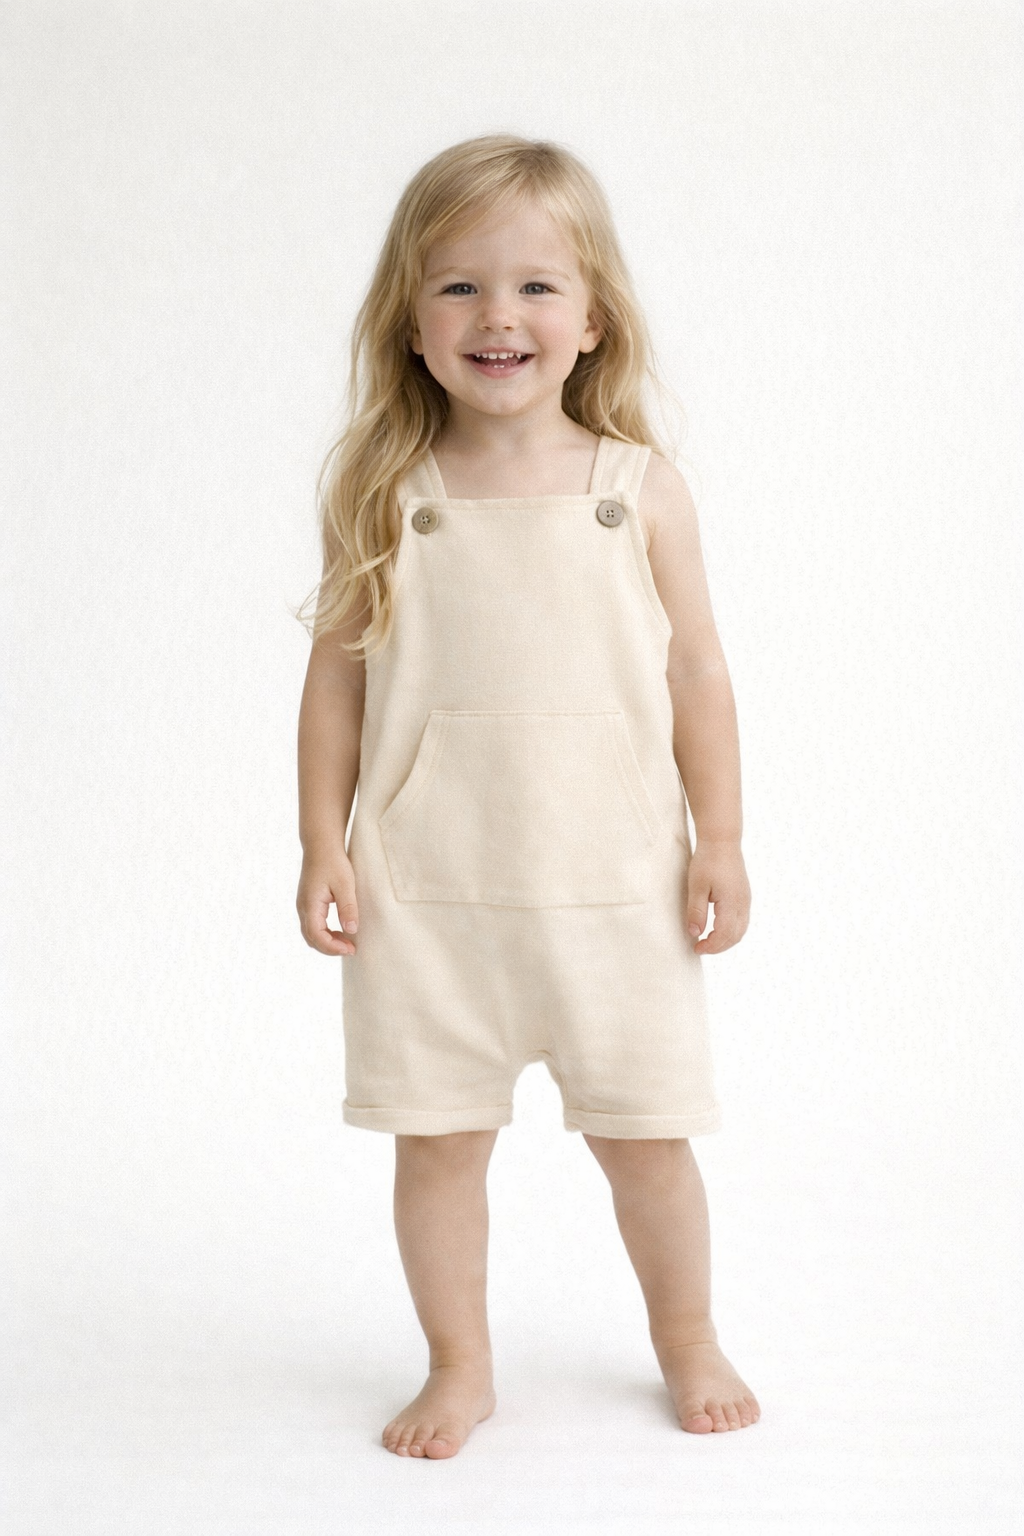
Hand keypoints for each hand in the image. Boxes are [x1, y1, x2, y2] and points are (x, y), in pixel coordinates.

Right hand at [296, 848, 359, 956]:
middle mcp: (303, 908)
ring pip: (310, 934)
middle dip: (330, 948)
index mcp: (310, 904)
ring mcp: (304, 906)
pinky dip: (325, 934)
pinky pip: (313, 926)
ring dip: (327, 942)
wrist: (321, 845)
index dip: (333, 947)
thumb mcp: (345, 884)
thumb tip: (351, 930)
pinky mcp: (308, 903)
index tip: (351, 949)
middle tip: (352, 949)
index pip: (316, 935)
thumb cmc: (333, 861)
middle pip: (311, 939)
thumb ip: (348, 907)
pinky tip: (340, 931)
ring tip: (347, 942)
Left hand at [685, 838, 749, 954]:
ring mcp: (746, 899)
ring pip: (741, 930)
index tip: (696, 948)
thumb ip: (696, 912)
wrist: (722, 840)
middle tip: (701, 948)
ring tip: (708, 941)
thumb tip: (694, 934)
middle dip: (719, 946)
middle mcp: (742, 904)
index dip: (711, 946)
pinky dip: (731, 930)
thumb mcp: (696, 887)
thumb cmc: (707, 861)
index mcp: (731, 903)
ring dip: (726, 940)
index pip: (724, 934)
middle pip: (735, 936)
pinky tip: (718, 928)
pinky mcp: (744, 895)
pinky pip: (742, 920)